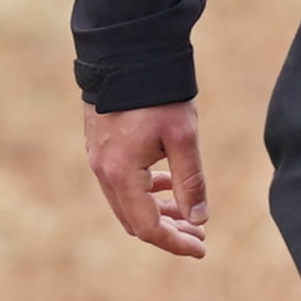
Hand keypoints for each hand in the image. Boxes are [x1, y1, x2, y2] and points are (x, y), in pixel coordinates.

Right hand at [85, 101, 207, 256]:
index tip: (202, 248)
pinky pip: (122, 184)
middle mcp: (103, 172)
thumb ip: (191, 181)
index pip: (148, 227)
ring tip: (190, 214)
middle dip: (169, 231)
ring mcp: (97, 159)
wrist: (123, 52)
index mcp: (121, 174)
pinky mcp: (100, 147)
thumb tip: (199, 219)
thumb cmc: (157, 93)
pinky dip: (146, 192)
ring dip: (158, 211)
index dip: (176, 242)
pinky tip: (168, 184)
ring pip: (127, 203)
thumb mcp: (182, 137)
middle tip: (200, 234)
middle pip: (135, 221)